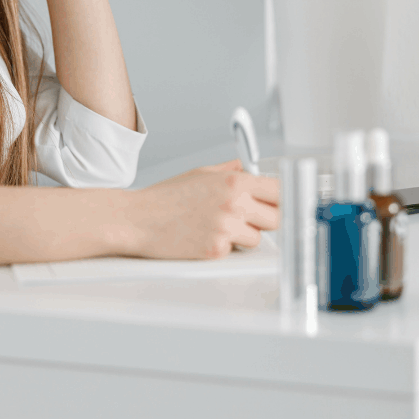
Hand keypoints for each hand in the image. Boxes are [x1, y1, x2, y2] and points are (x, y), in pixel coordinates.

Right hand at [129, 159, 280, 259]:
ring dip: (243, 236)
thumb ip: (229, 170)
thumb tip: (246, 166)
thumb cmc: (165, 197)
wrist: (138, 219)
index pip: (279, 191)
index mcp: (234, 182)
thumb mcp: (200, 173)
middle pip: (276, 218)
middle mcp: (234, 204)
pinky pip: (234, 252)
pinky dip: (223, 247)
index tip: (277, 203)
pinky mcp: (216, 250)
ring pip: (257, 239)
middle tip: (246, 217)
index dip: (280, 198)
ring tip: (216, 226)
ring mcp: (226, 229)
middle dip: (264, 219)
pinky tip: (203, 237)